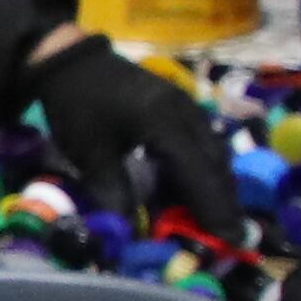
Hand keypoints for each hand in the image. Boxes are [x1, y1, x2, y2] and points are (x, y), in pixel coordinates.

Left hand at [26, 35, 245, 231]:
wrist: (71, 61)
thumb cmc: (78, 106)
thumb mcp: (90, 155)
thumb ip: (114, 194)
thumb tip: (131, 235)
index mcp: (166, 122)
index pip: (199, 173)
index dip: (214, 209)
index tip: (230, 239)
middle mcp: (186, 114)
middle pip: (216, 164)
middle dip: (223, 203)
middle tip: (230, 238)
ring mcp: (187, 108)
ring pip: (214, 154)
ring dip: (216, 187)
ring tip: (216, 221)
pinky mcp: (181, 108)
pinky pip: (203, 144)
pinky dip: (204, 170)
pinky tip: (194, 191)